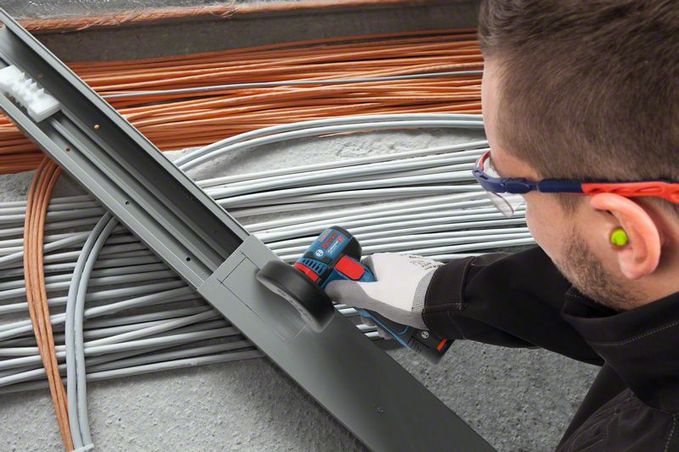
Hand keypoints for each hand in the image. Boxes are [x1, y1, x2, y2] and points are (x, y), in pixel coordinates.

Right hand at [325, 253, 442, 330]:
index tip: (350, 302)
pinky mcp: (420, 291)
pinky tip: (403, 328)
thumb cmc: (412, 296)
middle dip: (371, 310)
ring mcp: (408, 279)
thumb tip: (329, 288)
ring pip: (387, 300)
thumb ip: (349, 292)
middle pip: (372, 291)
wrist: (446, 303)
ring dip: (385, 317)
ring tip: (391, 329)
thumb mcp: (374, 296)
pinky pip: (403, 305)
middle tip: (373, 321)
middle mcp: (394, 267)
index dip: (350, 290)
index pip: (356, 273)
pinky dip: (400, 317)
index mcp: (381, 262)